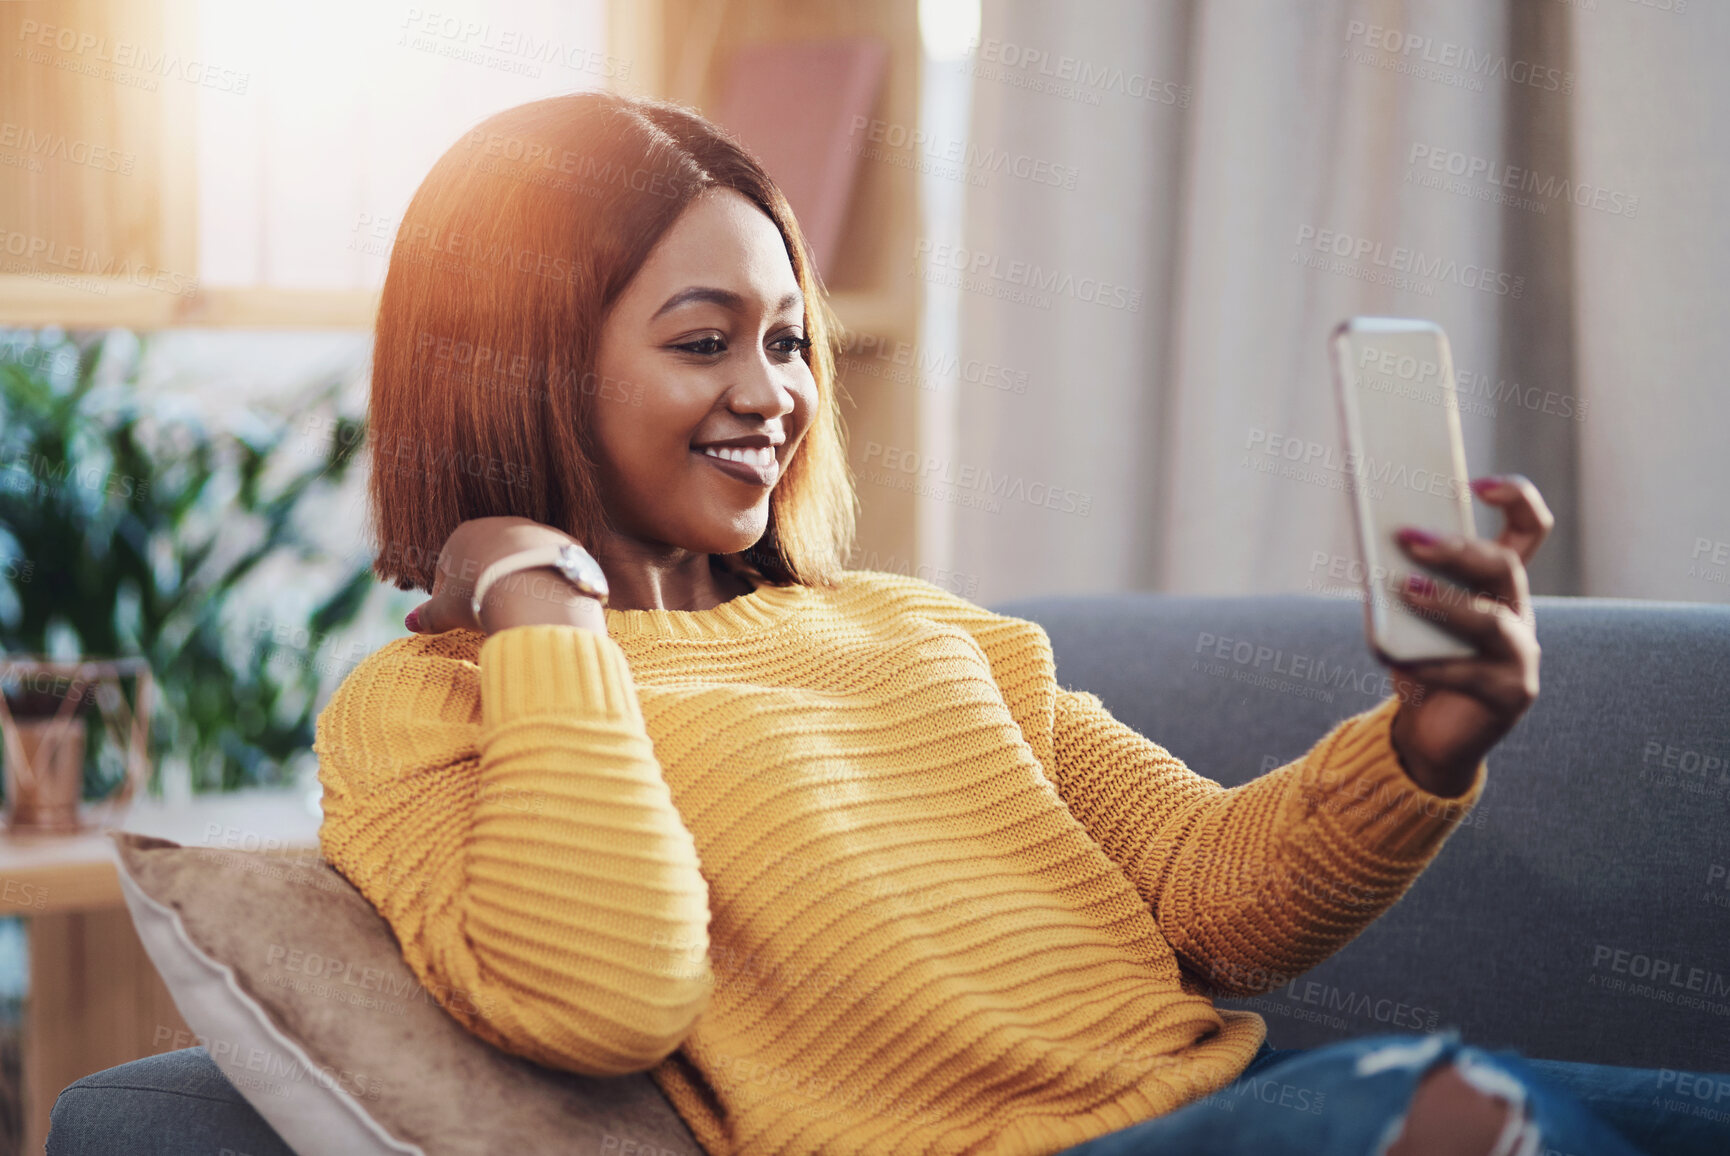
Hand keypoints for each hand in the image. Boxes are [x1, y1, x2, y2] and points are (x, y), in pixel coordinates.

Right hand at [404, 516, 606, 635]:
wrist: (533, 591)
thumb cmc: (480, 598)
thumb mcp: (447, 611)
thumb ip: (428, 616)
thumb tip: (410, 623)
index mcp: (465, 533)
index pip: (449, 564)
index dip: (448, 593)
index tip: (455, 616)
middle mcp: (501, 524)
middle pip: (487, 557)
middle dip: (485, 582)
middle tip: (488, 612)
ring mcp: (535, 531)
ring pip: (521, 559)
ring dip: (517, 579)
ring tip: (517, 608)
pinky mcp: (565, 543)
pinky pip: (550, 564)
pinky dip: (545, 580)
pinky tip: (543, 601)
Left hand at [1385, 475, 1553, 795]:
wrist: (1428, 732)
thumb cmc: (1417, 659)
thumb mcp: (1406, 613)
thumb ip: (1400, 580)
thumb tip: (1374, 549)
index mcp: (1498, 584)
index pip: (1528, 528)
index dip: (1514, 498)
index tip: (1473, 482)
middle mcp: (1518, 613)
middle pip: (1504, 566)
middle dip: (1457, 548)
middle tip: (1407, 537)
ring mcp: (1520, 656)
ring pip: (1492, 621)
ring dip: (1446, 603)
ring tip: (1404, 591)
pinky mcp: (1510, 696)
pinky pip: (1469, 676)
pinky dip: (1427, 669)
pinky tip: (1395, 664)